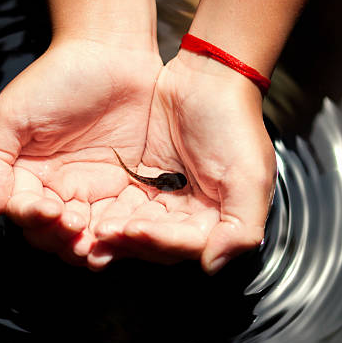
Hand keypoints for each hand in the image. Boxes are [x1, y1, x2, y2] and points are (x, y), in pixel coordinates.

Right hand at [0, 39, 161, 268]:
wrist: (111, 55)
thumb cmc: (58, 78)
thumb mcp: (12, 113)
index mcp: (25, 174)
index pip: (22, 212)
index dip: (33, 218)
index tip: (49, 209)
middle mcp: (55, 188)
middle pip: (49, 234)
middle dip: (59, 238)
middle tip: (75, 227)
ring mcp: (90, 192)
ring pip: (82, 237)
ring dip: (85, 247)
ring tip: (94, 245)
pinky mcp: (123, 189)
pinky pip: (116, 223)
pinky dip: (114, 237)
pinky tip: (118, 237)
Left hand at [92, 50, 275, 273]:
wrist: (206, 77)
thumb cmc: (233, 120)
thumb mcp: (250, 173)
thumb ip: (241, 227)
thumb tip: (213, 266)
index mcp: (220, 218)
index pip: (187, 245)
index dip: (161, 241)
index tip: (135, 229)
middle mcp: (192, 213)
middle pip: (159, 242)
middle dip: (131, 241)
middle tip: (103, 236)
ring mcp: (166, 198)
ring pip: (138, 227)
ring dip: (116, 233)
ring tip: (92, 233)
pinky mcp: (144, 182)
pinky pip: (125, 205)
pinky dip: (110, 213)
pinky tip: (92, 217)